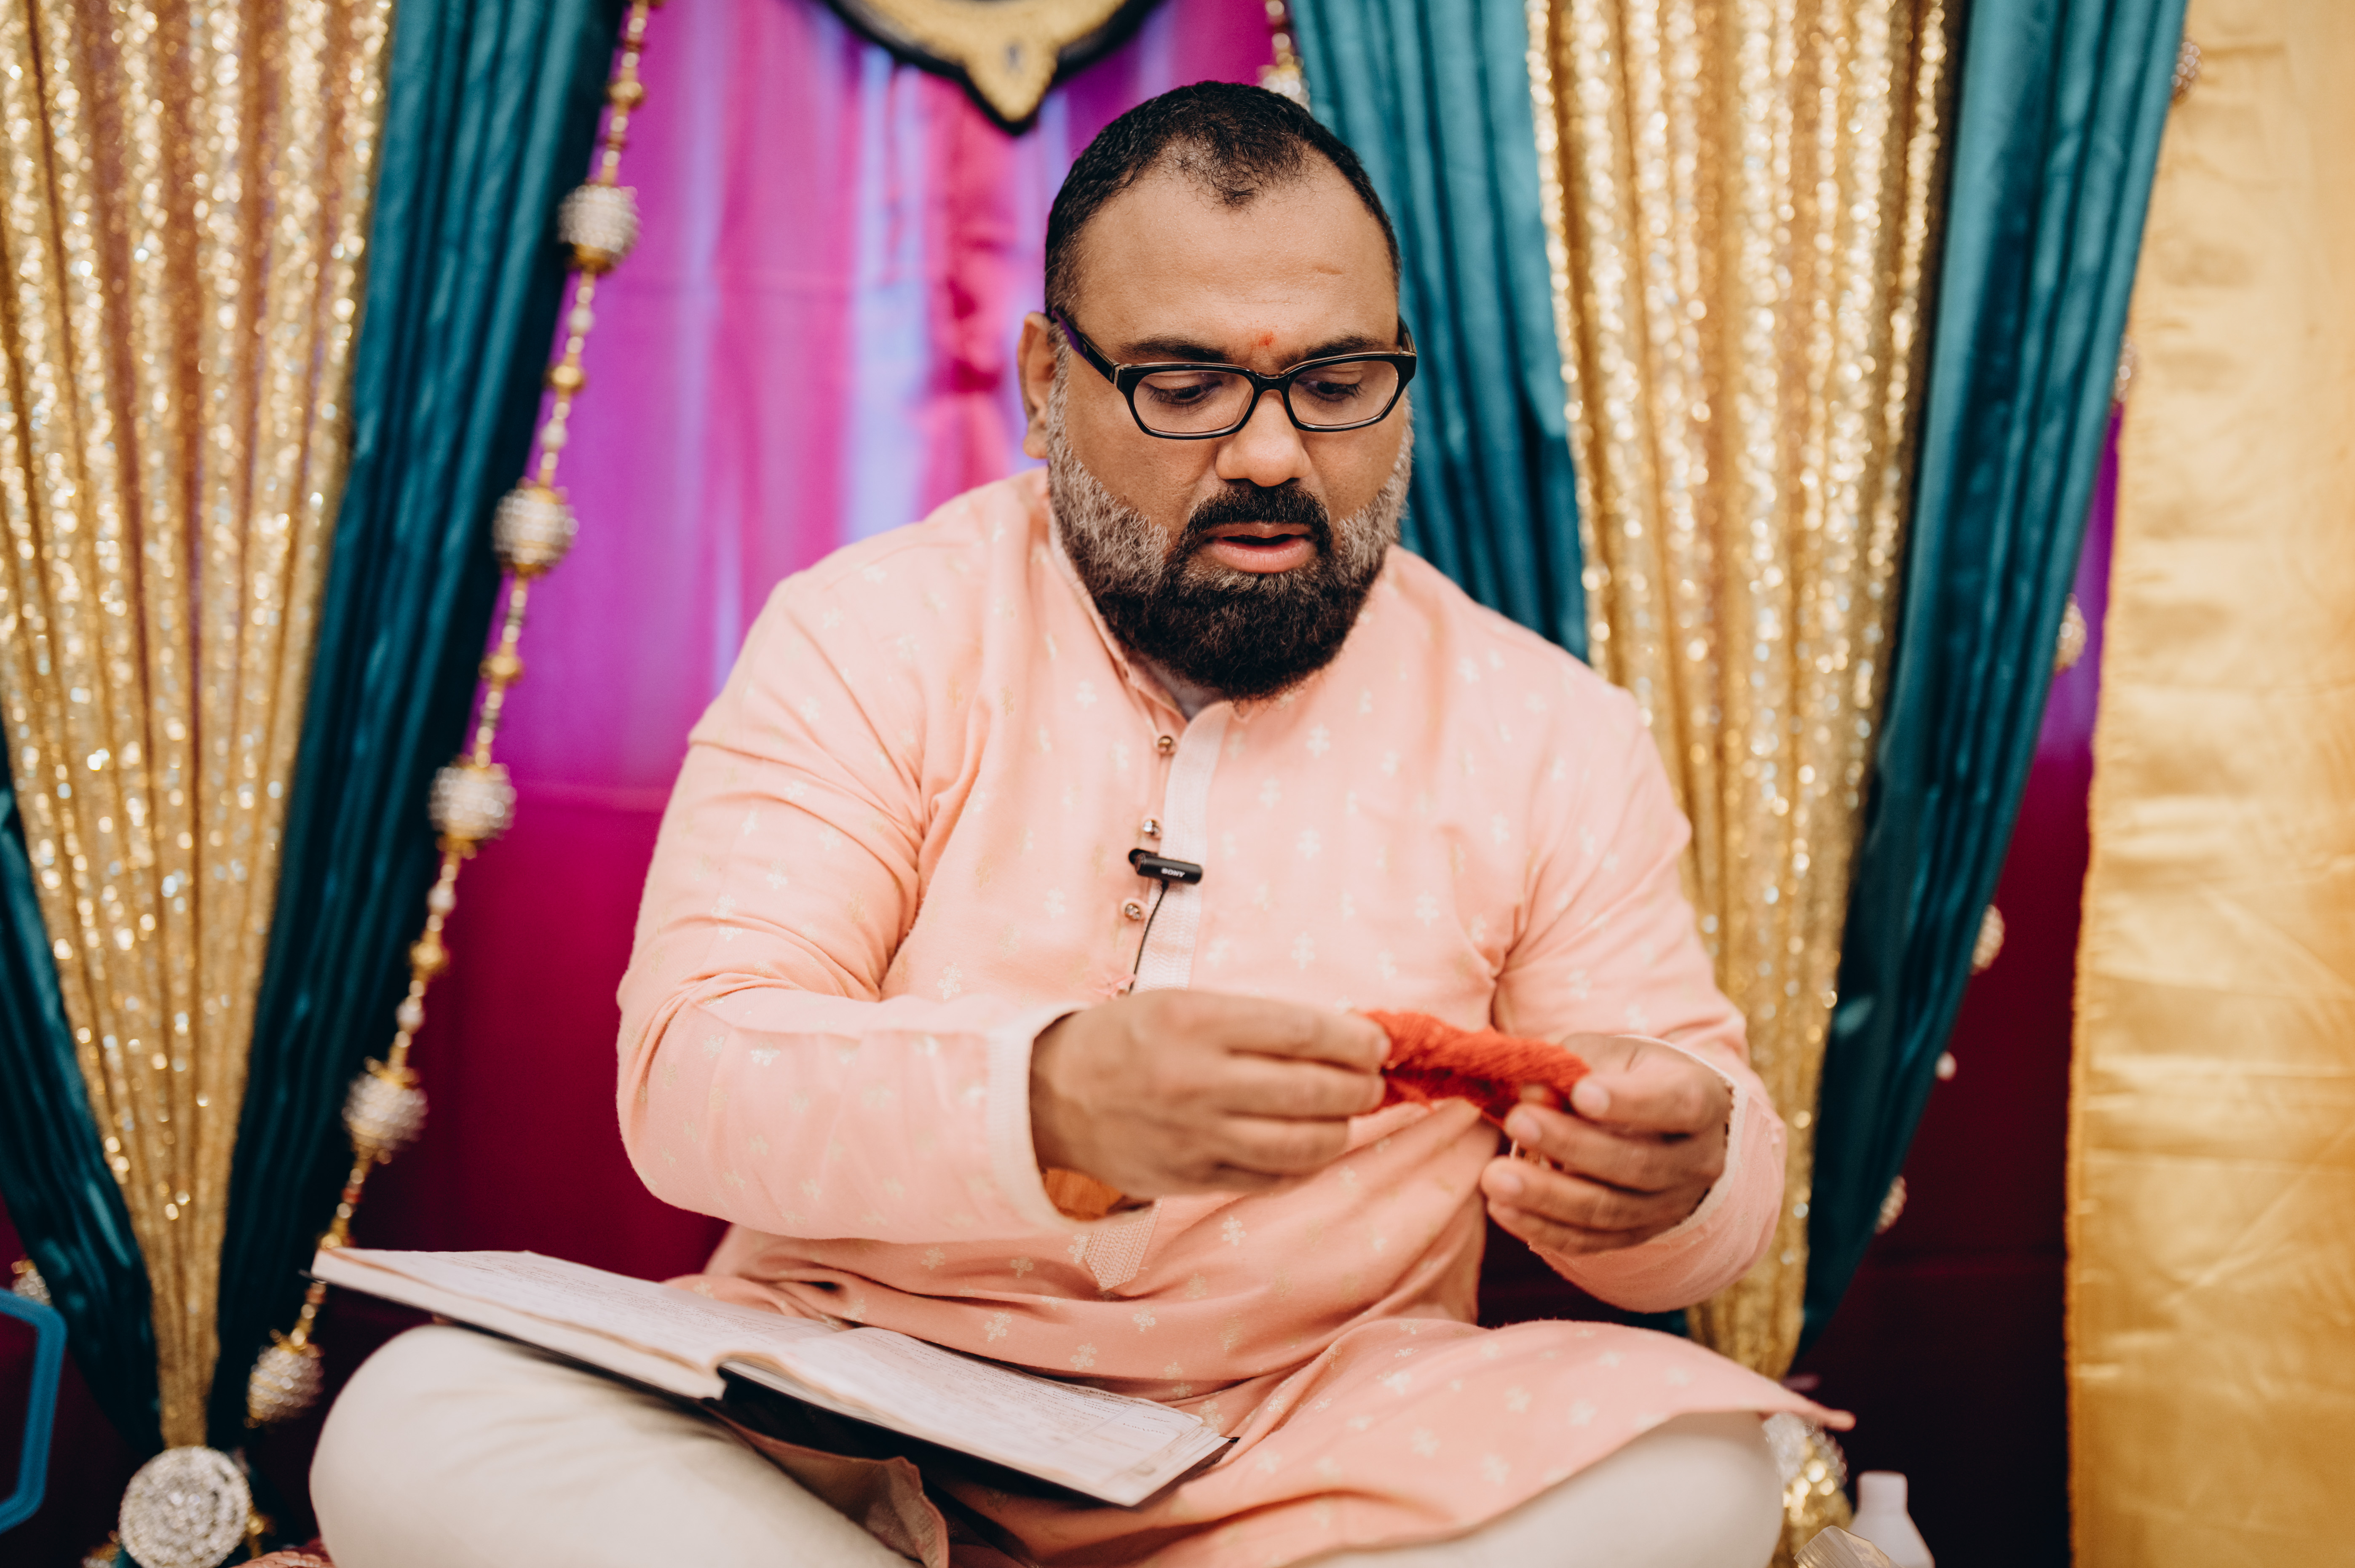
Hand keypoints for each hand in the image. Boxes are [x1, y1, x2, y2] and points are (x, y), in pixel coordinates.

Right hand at [1030, 990, 1387, 1197]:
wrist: (1052, 1098)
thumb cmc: (1128, 1040)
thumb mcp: (1185, 1004)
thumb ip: (1255, 1022)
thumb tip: (1339, 1039)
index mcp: (1197, 1023)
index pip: (1302, 1030)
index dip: (1354, 1039)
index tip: (1376, 1043)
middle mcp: (1198, 1081)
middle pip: (1312, 1091)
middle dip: (1359, 1088)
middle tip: (1370, 1082)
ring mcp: (1196, 1137)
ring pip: (1300, 1145)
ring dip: (1339, 1131)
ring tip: (1344, 1117)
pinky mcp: (1192, 1179)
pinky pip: (1271, 1180)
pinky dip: (1304, 1167)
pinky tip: (1310, 1149)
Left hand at [1477, 1035, 1731, 1255]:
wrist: (1667, 1127)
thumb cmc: (1634, 1077)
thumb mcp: (1614, 1055)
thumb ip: (1575, 1065)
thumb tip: (1531, 1091)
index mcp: (1703, 1101)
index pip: (1677, 1105)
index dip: (1630, 1102)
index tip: (1581, 1093)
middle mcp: (1697, 1161)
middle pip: (1636, 1164)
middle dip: (1571, 1145)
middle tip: (1517, 1122)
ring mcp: (1669, 1206)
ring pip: (1609, 1210)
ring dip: (1547, 1196)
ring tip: (1494, 1178)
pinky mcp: (1637, 1234)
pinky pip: (1590, 1241)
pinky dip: (1544, 1227)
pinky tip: (1503, 1211)